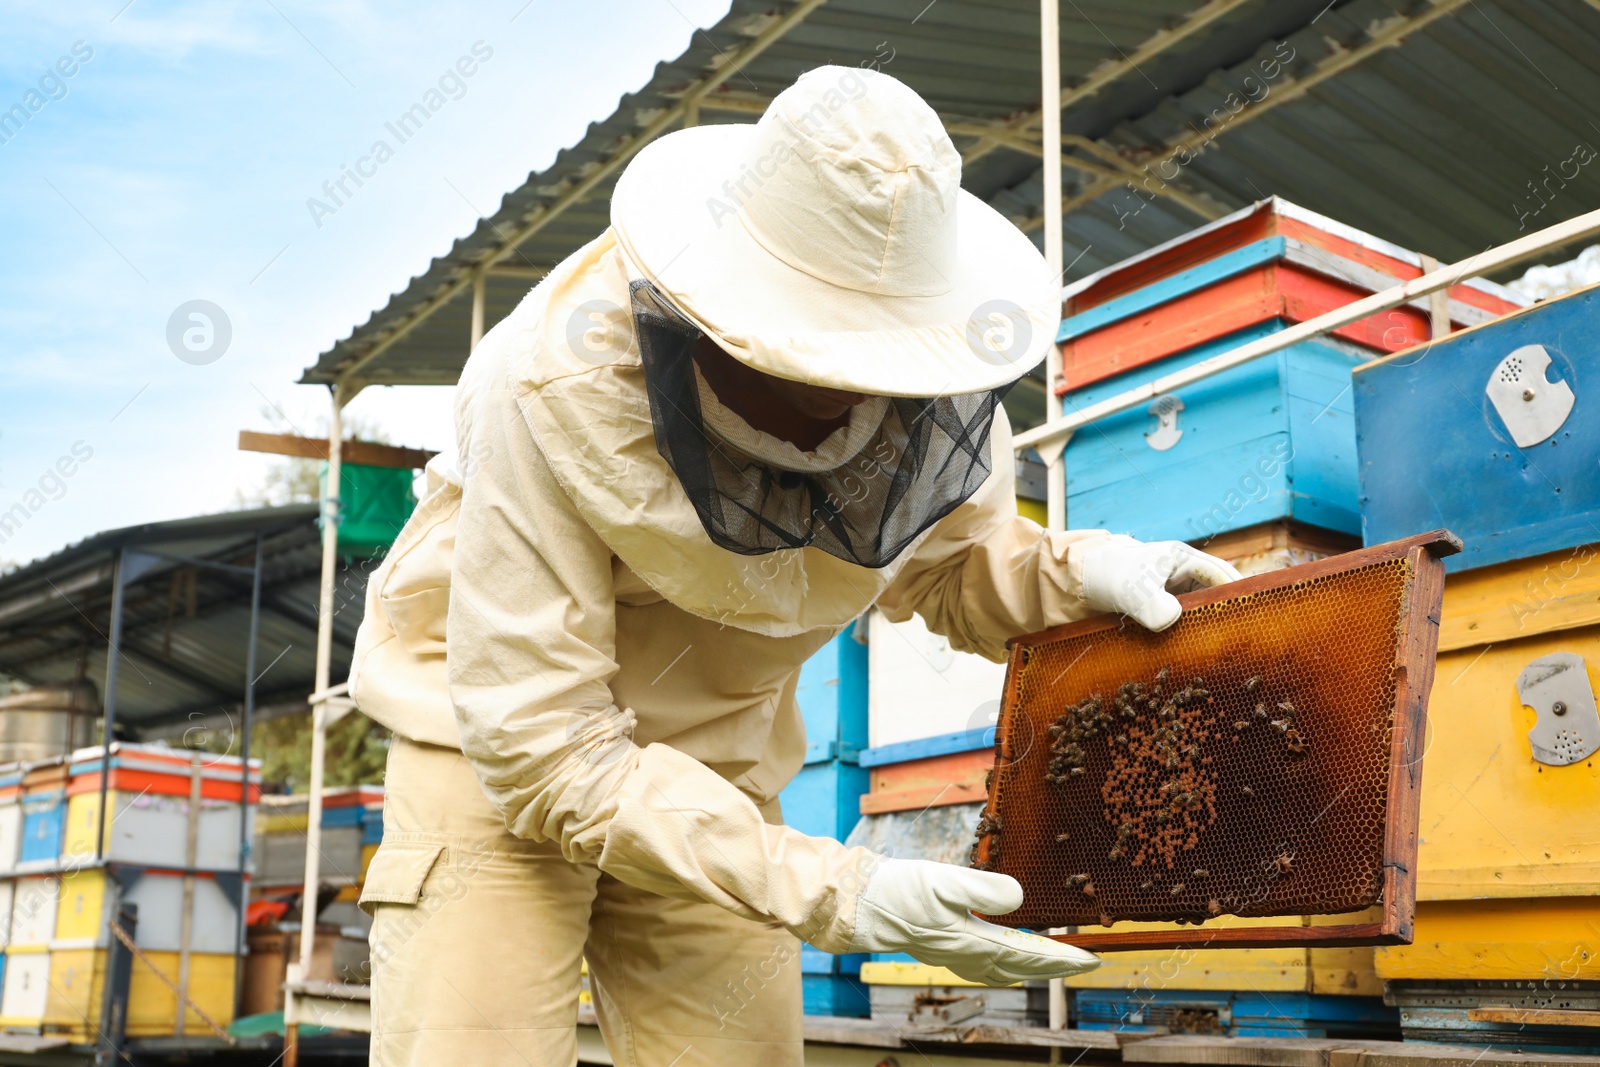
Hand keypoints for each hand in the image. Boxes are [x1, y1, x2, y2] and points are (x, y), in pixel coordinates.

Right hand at [846, 858, 1099, 985]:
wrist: (857, 904)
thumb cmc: (898, 892)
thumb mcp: (945, 882)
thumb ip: (985, 890)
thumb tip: (1020, 899)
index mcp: (973, 941)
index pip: (1029, 953)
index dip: (1062, 956)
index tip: (1091, 958)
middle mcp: (966, 954)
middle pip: (1021, 965)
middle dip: (1054, 965)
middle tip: (1084, 963)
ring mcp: (951, 953)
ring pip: (1003, 967)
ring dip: (1031, 966)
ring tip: (1051, 965)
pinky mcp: (939, 944)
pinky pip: (982, 964)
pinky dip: (1002, 965)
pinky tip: (1000, 963)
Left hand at [1081, 536, 1241, 630]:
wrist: (1082, 581)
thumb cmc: (1110, 578)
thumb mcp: (1132, 593)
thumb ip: (1154, 608)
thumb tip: (1173, 620)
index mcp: (1181, 557)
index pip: (1221, 574)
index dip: (1237, 592)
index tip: (1250, 613)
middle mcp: (1182, 569)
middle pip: (1216, 589)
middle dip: (1226, 608)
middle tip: (1241, 634)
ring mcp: (1173, 585)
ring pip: (1201, 603)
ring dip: (1208, 620)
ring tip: (1222, 643)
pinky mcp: (1163, 600)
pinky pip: (1185, 613)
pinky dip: (1191, 626)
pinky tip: (1195, 645)